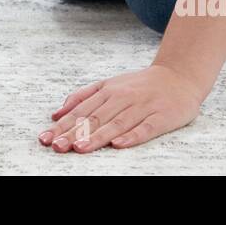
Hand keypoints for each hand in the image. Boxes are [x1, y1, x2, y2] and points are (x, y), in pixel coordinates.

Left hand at [38, 63, 204, 152]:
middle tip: (57, 146)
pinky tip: (118, 144)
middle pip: (95, 118)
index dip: (63, 125)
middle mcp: (123, 97)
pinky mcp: (161, 116)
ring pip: (117, 123)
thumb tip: (57, 114)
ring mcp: (142, 107)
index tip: (46, 138)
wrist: (179, 77)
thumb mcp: (108, 84)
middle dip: (74, 133)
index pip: (81, 111)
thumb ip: (82, 97)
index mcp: (107, 90)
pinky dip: (132, 136)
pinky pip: (145, 128)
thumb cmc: (140, 85)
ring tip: (80, 148)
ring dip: (97, 137)